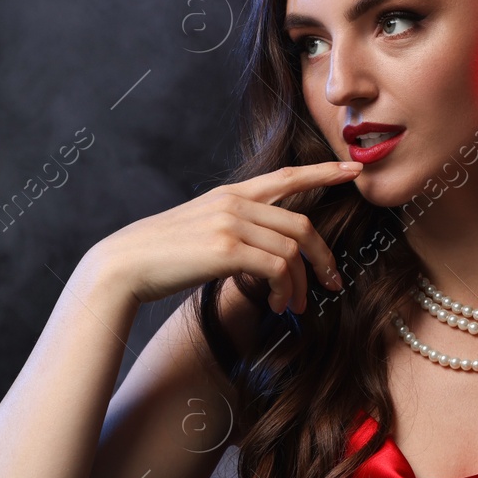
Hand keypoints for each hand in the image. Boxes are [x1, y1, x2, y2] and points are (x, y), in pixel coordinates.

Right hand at [96, 161, 362, 313]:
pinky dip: (284, 291)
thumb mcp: (202, 232)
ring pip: (293, 250)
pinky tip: (276, 305)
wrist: (123, 266)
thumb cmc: (161, 257)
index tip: (353, 169)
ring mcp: (231, 223)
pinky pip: (278, 268)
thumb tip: (263, 256)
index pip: (286, 177)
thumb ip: (234, 232)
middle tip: (332, 285)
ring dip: (301, 285)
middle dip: (324, 258)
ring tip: (292, 308)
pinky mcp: (227, 249)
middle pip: (302, 225)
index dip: (323, 172)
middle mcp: (234, 203)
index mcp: (230, 195)